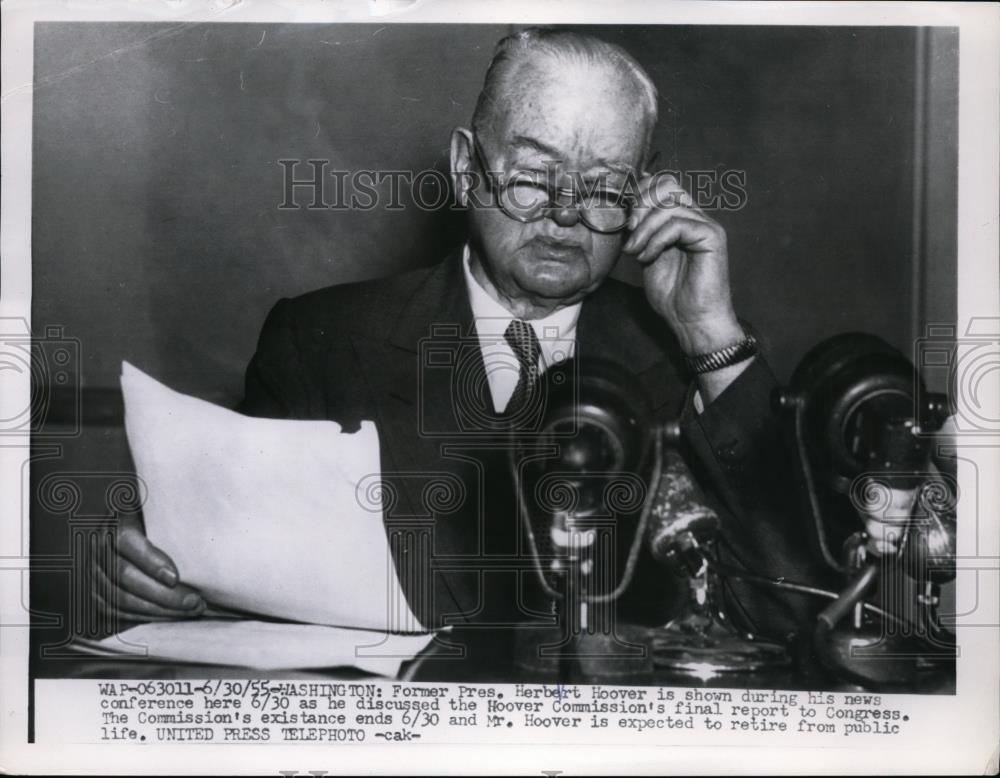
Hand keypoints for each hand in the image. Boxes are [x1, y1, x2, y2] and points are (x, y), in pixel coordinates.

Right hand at [93, 515, 204, 621]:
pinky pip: (115, 612)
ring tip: (189, 611)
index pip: (126, 541)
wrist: (126, 528)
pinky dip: (144, 617)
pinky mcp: (96, 592)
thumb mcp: (157, 512)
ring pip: (120, 599)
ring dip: (157, 610)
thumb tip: (200, 526)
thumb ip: (170, 517)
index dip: (150, 561)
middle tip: (194, 601)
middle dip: (162, 594)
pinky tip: (170, 617)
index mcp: (114, 522)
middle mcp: (98, 547)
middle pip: (125, 576)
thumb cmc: (152, 518)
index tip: (175, 577)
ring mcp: (94, 572)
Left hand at [622, 173, 742, 354]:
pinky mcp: (712, 236)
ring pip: (669, 205)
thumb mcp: (645, 254)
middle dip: (640, 204)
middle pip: (667, 183)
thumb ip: (640, 229)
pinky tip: (648, 258)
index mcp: (681, 217)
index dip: (639, 193)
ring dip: (644, 229)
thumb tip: (627, 205)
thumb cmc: (670, 293)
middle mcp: (696, 216)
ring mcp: (705, 224)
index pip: (662, 183)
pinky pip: (677, 224)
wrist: (690, 320)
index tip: (625, 221)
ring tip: (635, 253)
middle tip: (629, 231)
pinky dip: (656, 240)